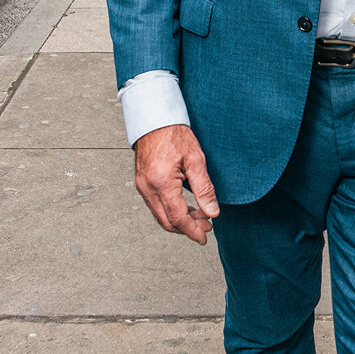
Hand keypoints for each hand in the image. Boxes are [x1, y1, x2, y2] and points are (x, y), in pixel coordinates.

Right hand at [134, 123, 219, 243]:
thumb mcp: (196, 159)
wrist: (155, 119)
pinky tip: (184, 206)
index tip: (205, 237)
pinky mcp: (141, 183)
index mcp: (161, 183)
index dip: (193, 231)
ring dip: (179, 220)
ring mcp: (142, 187)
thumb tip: (212, 212)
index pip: (178, 218)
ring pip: (160, 215)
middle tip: (206, 226)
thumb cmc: (174, 134)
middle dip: (187, 228)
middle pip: (167, 222)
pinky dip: (170, 210)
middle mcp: (148, 188)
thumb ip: (204, 188)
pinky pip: (155, 205)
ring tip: (199, 216)